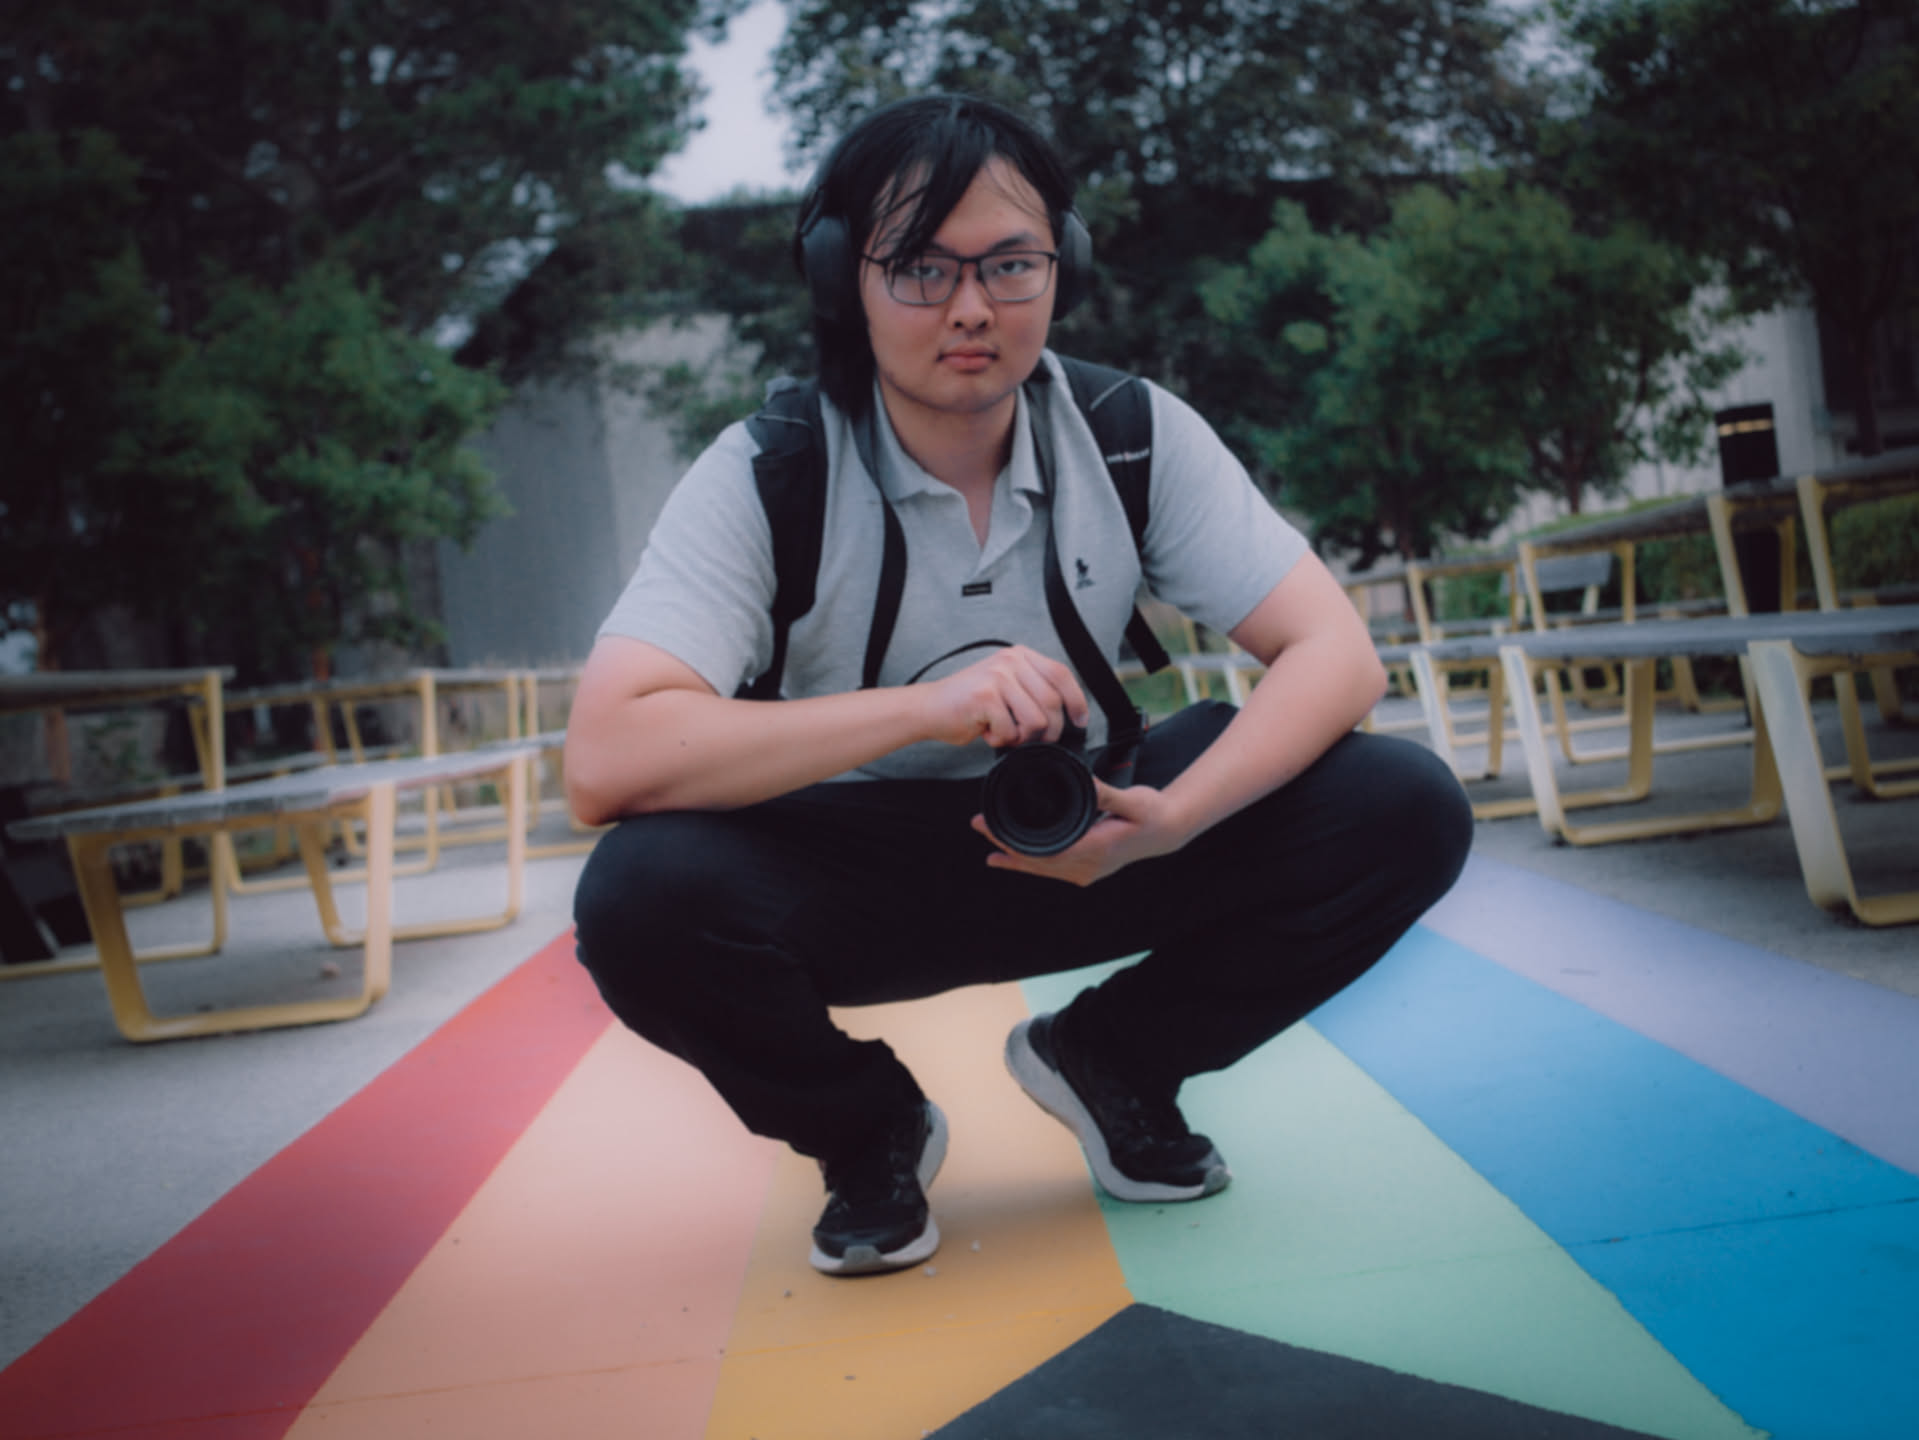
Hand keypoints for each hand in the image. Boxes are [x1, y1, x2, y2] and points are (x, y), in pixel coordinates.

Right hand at [920, 645, 1089, 749]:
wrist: (929, 708)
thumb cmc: (969, 704)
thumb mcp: (1006, 687)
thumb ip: (1033, 691)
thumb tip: (1067, 715)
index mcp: (1019, 656)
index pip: (1061, 674)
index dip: (1076, 700)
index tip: (1080, 720)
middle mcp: (1010, 661)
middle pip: (1053, 702)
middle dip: (1048, 730)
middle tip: (1028, 737)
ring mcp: (998, 676)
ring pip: (1037, 720)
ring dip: (1022, 737)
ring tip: (1003, 732)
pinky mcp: (986, 696)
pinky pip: (1012, 731)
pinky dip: (1001, 740)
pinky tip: (987, 732)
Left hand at [973, 777, 1188, 886]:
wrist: (1168, 830)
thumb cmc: (1152, 811)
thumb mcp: (1133, 799)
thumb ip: (1107, 794)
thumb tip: (1085, 783)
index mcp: (1096, 850)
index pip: (1045, 851)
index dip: (1015, 841)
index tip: (992, 825)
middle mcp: (1089, 867)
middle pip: (1037, 861)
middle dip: (1005, 845)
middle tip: (978, 824)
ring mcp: (1087, 872)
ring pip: (1043, 869)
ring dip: (1014, 858)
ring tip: (988, 849)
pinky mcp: (1086, 869)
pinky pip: (1052, 869)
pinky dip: (1030, 864)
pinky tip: (1011, 860)